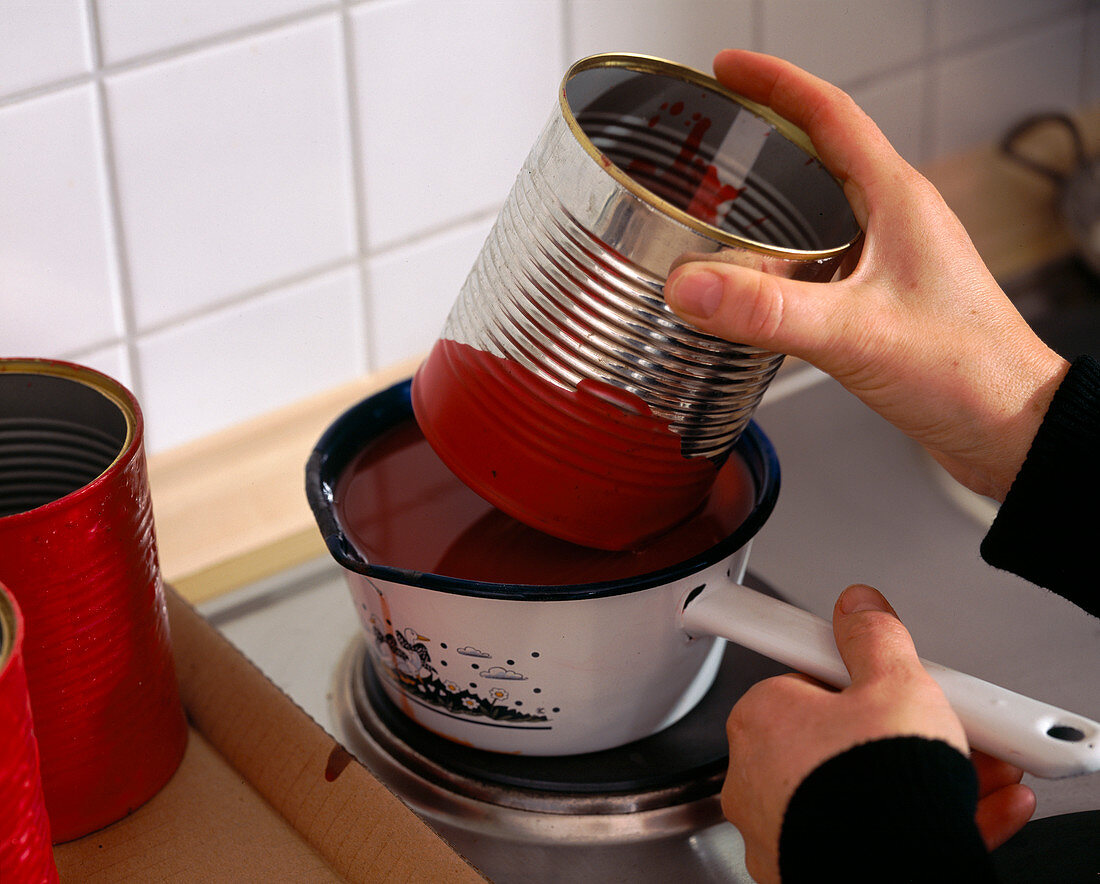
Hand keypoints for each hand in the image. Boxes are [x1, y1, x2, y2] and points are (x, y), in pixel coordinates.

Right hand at [665, 50, 1068, 502]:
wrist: (1011, 430)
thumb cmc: (969, 373)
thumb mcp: (856, 334)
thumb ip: (767, 311)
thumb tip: (690, 286)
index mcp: (898, 202)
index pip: (830, 113)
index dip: (774, 82)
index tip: (727, 67)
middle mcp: (893, 222)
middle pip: (818, 154)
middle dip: (759, 137)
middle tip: (708, 133)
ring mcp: (885, 261)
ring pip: (813, 214)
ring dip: (762, 208)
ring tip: (708, 210)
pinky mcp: (877, 300)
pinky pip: (815, 263)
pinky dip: (773, 264)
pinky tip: (746, 289)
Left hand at [722, 584, 1034, 883]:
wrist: (893, 872)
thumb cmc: (875, 786)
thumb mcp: (894, 687)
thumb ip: (875, 640)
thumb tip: (859, 607)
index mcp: (762, 719)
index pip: (810, 678)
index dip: (864, 677)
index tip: (890, 679)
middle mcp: (759, 777)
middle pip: (843, 737)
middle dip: (904, 730)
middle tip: (945, 725)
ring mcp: (783, 828)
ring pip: (862, 787)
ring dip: (924, 773)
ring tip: (979, 766)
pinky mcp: (814, 867)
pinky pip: (874, 831)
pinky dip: (923, 817)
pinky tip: (981, 807)